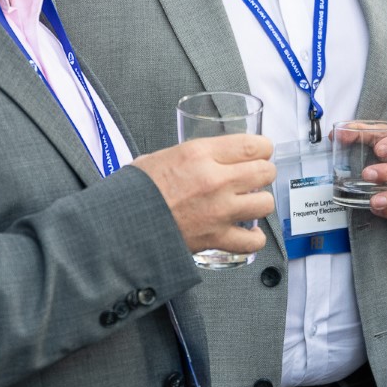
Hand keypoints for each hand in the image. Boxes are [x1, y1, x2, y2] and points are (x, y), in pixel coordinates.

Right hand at [134, 134, 276, 255]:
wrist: (120, 224)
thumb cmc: (135, 190)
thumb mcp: (162, 156)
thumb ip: (192, 155)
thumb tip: (207, 156)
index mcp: (200, 154)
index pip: (253, 145)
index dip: (262, 148)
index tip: (261, 152)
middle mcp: (215, 180)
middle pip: (265, 172)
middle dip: (263, 173)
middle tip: (255, 177)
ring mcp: (219, 211)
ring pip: (265, 203)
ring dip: (260, 203)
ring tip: (249, 203)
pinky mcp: (216, 238)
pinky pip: (253, 241)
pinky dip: (253, 239)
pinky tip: (247, 232)